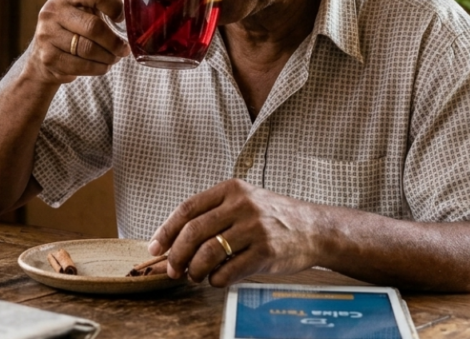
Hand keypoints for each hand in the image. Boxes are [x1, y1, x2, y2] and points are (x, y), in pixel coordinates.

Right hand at [23, 0, 129, 84]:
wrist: (42, 54)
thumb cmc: (71, 26)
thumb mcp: (84, 5)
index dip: (115, 6)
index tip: (121, 18)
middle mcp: (52, 11)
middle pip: (94, 26)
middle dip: (114, 41)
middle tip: (124, 49)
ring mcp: (47, 34)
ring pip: (88, 49)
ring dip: (108, 57)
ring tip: (115, 57)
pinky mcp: (48, 57)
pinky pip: (81, 66)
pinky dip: (98, 68)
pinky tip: (103, 66)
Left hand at [148, 179, 324, 286]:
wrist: (314, 229)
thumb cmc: (272, 217)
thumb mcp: (243, 202)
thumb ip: (212, 215)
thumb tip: (173, 242)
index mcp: (231, 189)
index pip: (187, 209)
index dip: (166, 230)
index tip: (155, 247)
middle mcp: (242, 206)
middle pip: (194, 232)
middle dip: (177, 255)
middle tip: (172, 269)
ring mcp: (255, 229)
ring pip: (208, 253)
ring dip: (194, 270)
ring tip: (194, 276)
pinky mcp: (266, 252)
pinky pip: (229, 271)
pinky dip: (216, 279)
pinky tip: (217, 279)